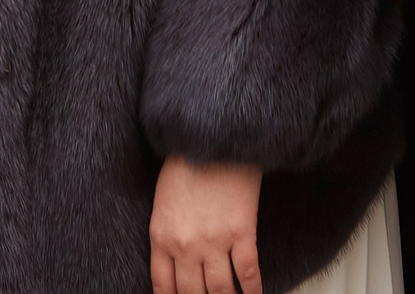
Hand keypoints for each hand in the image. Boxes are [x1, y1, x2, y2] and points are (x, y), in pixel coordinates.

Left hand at [150, 156, 261, 293]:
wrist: (210, 137)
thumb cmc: (184, 163)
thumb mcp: (162, 202)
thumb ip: (167, 233)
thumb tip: (178, 260)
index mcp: (161, 237)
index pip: (163, 285)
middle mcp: (185, 246)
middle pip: (191, 293)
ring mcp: (214, 241)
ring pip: (220, 289)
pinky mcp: (241, 232)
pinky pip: (247, 271)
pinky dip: (252, 290)